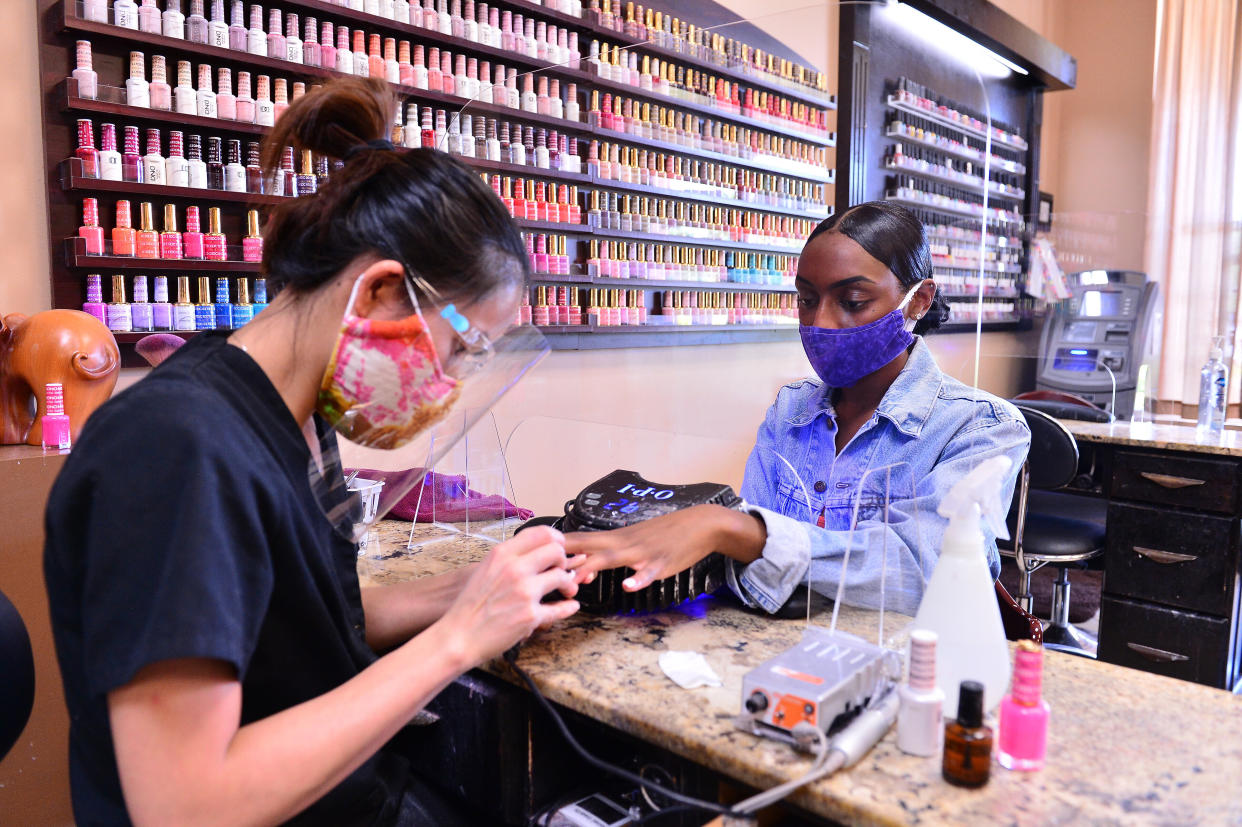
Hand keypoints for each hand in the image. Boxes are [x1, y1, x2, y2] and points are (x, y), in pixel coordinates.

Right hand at [436, 525, 579, 665]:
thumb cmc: (470, 605)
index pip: (541, 533)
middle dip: (562, 560)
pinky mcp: (531, 616)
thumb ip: (509, 558)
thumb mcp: (485, 569)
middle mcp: (514, 569)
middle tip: (561, 570)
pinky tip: (570, 606)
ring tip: (567, 590)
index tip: (558, 547)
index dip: (556, 539)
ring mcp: (524, 592)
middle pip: (556, 551)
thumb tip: (534, 552)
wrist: (458, 636)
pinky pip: (560, 608)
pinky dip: (568, 607)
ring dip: (568, 584)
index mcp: (502, 554)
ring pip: (562, 577)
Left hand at [563, 505, 765, 591]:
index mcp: (615, 538)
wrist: (700, 524)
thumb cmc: (665, 534)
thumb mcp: (633, 542)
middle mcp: (623, 542)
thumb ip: (607, 554)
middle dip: (566, 559)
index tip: (533, 557)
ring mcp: (642, 552)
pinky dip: (638, 578)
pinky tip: (629, 586)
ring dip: (593, 568)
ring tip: (576, 581)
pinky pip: (648, 572)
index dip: (555, 549)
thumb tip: (582, 568)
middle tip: (543, 572)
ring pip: (613, 558)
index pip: (579, 540)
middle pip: (588, 547)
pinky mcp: (661, 562)